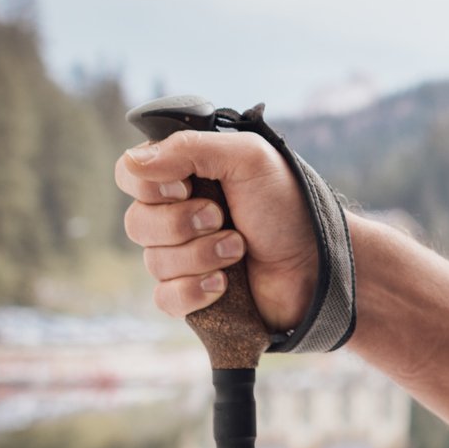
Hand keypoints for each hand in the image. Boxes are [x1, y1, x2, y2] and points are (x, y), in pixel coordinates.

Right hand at [116, 131, 318, 331]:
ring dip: (201, 255)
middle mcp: (177, 214)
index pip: (129, 173)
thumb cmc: (288, 205)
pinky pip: (165, 298)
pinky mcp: (192, 295)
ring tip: (239, 248)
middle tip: (222, 218)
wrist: (318, 262)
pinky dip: (195, 291)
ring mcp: (182, 256)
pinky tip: (224, 284)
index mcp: (184, 175)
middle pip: (135, 222)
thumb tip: (132, 161)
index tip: (186, 186)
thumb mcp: (248, 159)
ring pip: (152, 261)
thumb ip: (190, 149)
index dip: (149, 184)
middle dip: (181, 223)